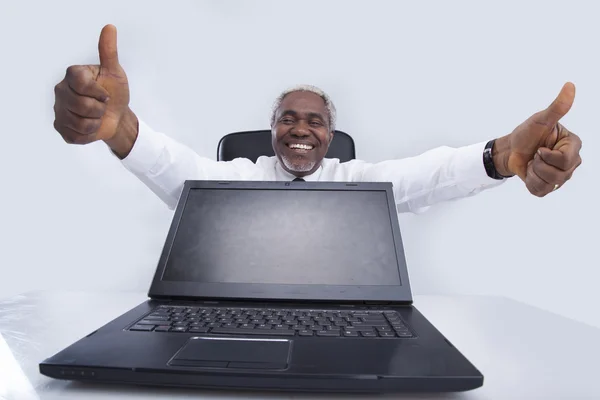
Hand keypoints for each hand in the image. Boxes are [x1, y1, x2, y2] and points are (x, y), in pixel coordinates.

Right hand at [53, 24, 136, 157]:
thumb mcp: (115, 72)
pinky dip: (90, 134)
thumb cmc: (115, 91)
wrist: (116, 115)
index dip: (99, 92)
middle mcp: (60, 90)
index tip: (106, 93)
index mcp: (72, 75)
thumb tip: (110, 28)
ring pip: (80, 122)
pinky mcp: (60, 127)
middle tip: (102, 105)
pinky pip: (76, 135)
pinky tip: (91, 126)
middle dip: (100, 108)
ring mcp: (58, 109)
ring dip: (96, 122)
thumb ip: (109, 52)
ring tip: (96, 116)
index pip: (81, 84)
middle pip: (81, 105)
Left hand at [493, 82, 581, 196]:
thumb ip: (557, 107)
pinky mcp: (549, 186)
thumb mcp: (541, 120)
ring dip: (534, 173)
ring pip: (550, 183)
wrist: (511, 149)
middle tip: (535, 155)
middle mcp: (571, 162)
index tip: (539, 148)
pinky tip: (530, 172)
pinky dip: (530, 182)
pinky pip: (540, 191)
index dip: (548, 156)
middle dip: (539, 164)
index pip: (566, 160)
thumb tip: (570, 86)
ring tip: (532, 163)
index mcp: (573, 145)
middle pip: (559, 174)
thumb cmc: (527, 133)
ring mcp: (561, 176)